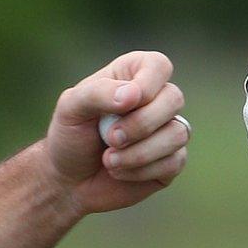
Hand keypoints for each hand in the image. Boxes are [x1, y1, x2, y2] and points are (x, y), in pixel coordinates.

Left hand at [45, 50, 188, 214]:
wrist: (69, 182)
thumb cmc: (70, 137)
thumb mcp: (71, 108)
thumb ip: (98, 93)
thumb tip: (134, 95)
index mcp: (132, 76)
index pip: (158, 65)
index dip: (147, 84)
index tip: (123, 104)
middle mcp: (155, 99)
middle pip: (174, 98)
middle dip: (141, 124)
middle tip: (111, 138)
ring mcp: (166, 130)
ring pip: (178, 133)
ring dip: (140, 152)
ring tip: (109, 160)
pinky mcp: (171, 160)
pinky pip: (174, 162)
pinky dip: (141, 171)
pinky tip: (119, 172)